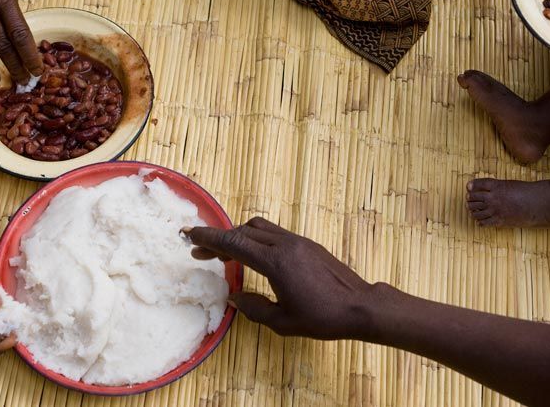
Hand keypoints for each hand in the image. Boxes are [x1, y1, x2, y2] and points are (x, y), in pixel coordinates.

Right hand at [185, 217, 374, 339]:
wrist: (360, 307)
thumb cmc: (323, 317)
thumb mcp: (283, 321)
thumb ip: (254, 307)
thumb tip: (235, 297)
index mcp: (275, 262)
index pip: (234, 243)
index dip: (209, 238)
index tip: (189, 236)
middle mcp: (285, 244)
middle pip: (243, 230)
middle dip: (219, 239)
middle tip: (201, 253)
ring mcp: (298, 241)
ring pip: (259, 227)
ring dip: (238, 236)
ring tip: (225, 255)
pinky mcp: (307, 244)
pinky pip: (274, 233)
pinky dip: (256, 239)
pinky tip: (252, 257)